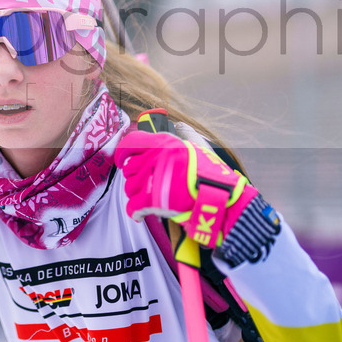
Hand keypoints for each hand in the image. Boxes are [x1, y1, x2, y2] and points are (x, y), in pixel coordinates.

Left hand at [115, 131, 256, 247]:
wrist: (219, 195)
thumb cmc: (209, 173)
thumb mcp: (195, 146)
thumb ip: (183, 136)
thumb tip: (179, 126)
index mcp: (162, 142)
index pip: (131, 142)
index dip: (122, 153)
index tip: (122, 161)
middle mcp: (154, 157)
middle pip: (129, 169)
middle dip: (135, 179)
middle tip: (146, 185)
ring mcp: (152, 178)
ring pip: (130, 188)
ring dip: (137, 195)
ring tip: (149, 199)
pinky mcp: (152, 199)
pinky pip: (134, 206)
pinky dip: (135, 212)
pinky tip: (140, 215)